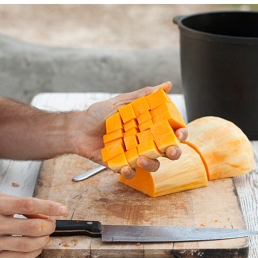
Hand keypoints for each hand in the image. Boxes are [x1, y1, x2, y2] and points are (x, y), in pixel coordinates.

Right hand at [0, 193, 65, 257]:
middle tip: (52, 223)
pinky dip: (34, 253)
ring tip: (45, 235)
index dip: (48, 206)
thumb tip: (43, 213)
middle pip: (31, 226)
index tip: (61, 208)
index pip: (27, 204)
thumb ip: (19, 204)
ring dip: (43, 240)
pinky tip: (36, 246)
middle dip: (49, 225)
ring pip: (28, 244)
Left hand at [71, 82, 186, 178]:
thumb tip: (166, 85)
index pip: (171, 131)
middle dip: (174, 152)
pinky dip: (129, 172)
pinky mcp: (121, 165)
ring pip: (153, 164)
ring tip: (141, 159)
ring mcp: (134, 155)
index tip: (180, 133)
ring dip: (151, 164)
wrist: (77, 128)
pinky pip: (131, 172)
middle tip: (170, 151)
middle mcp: (145, 142)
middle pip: (167, 150)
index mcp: (148, 126)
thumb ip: (144, 96)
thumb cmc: (99, 114)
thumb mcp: (122, 102)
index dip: (180, 133)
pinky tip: (124, 167)